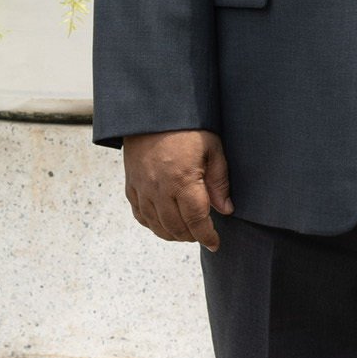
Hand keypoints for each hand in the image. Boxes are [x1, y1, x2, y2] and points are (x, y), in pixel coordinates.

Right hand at [122, 129, 232, 250]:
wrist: (152, 113)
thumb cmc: (188, 128)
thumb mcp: (213, 148)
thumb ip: (219, 181)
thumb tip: (226, 210)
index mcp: (183, 180)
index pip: (196, 219)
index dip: (206, 236)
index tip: (215, 244)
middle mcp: (159, 189)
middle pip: (176, 227)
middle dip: (192, 236)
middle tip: (203, 235)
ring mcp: (142, 189)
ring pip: (157, 225)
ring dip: (173, 234)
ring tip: (187, 231)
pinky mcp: (131, 186)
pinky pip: (140, 215)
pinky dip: (153, 225)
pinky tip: (165, 223)